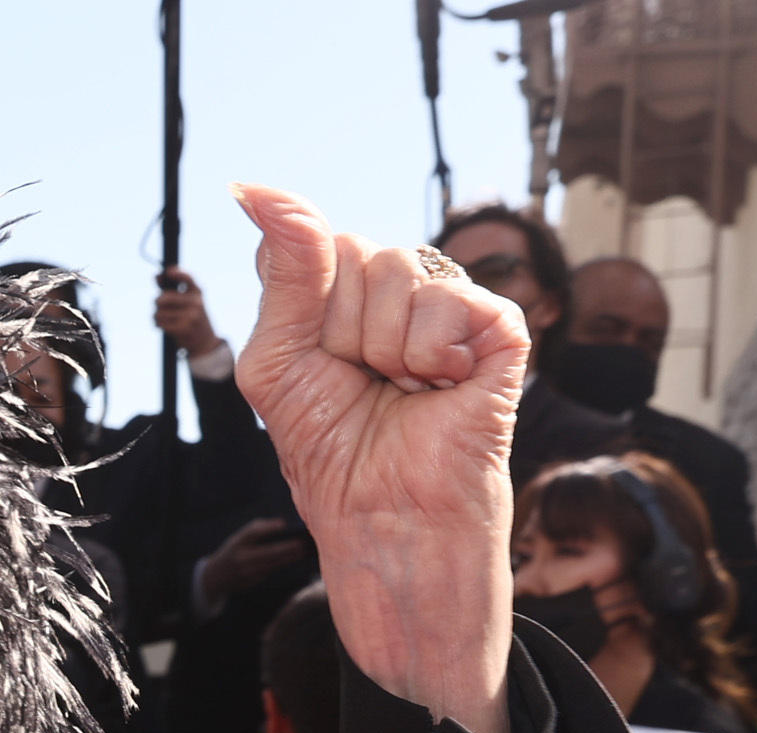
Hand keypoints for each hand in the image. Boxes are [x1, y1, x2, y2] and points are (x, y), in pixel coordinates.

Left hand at [152, 270, 222, 359]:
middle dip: (157, 302)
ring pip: (160, 312)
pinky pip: (161, 323)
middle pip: (165, 298)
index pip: (187, 278)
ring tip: (161, 319)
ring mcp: (190, 316)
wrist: (205, 342)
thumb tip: (156, 276)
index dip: (176, 273)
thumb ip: (172, 290)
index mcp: (198, 293)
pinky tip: (162, 326)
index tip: (167, 272)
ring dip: (156, 316)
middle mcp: (196, 302)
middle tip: (159, 306)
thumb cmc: (192, 320)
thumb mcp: (188, 303)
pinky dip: (158, 324)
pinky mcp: (183, 328)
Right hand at [193, 516, 312, 615]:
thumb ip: (259, 529)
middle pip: (267, 552)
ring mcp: (246, 571)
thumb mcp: (240, 538)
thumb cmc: (234, 551)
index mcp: (237, 543)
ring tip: (301, 552)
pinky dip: (280, 564)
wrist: (216, 577)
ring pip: (271, 564)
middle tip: (301, 544)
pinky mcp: (251, 581)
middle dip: (286, 548)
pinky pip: (269, 571)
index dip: (268, 528)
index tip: (283, 525)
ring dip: (288, 558)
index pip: (252, 533)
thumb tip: (283, 525)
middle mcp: (241, 558)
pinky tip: (292, 559)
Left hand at [232, 186, 525, 732]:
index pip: (307, 242)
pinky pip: (450, 298)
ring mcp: (452, 305)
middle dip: (338, 328)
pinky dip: (430, 352)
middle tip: (360, 384)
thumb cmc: (331, 453)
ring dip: (381, 346)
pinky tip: (439, 388)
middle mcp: (399, 291)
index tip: (312, 360)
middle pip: (351, 248)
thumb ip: (282, 272)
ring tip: (400, 391)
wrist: (384, 521)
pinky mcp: (500, 329)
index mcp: (343, 295)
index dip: (301, 303)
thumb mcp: (277, 361)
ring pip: (398, 267)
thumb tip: (257, 188)